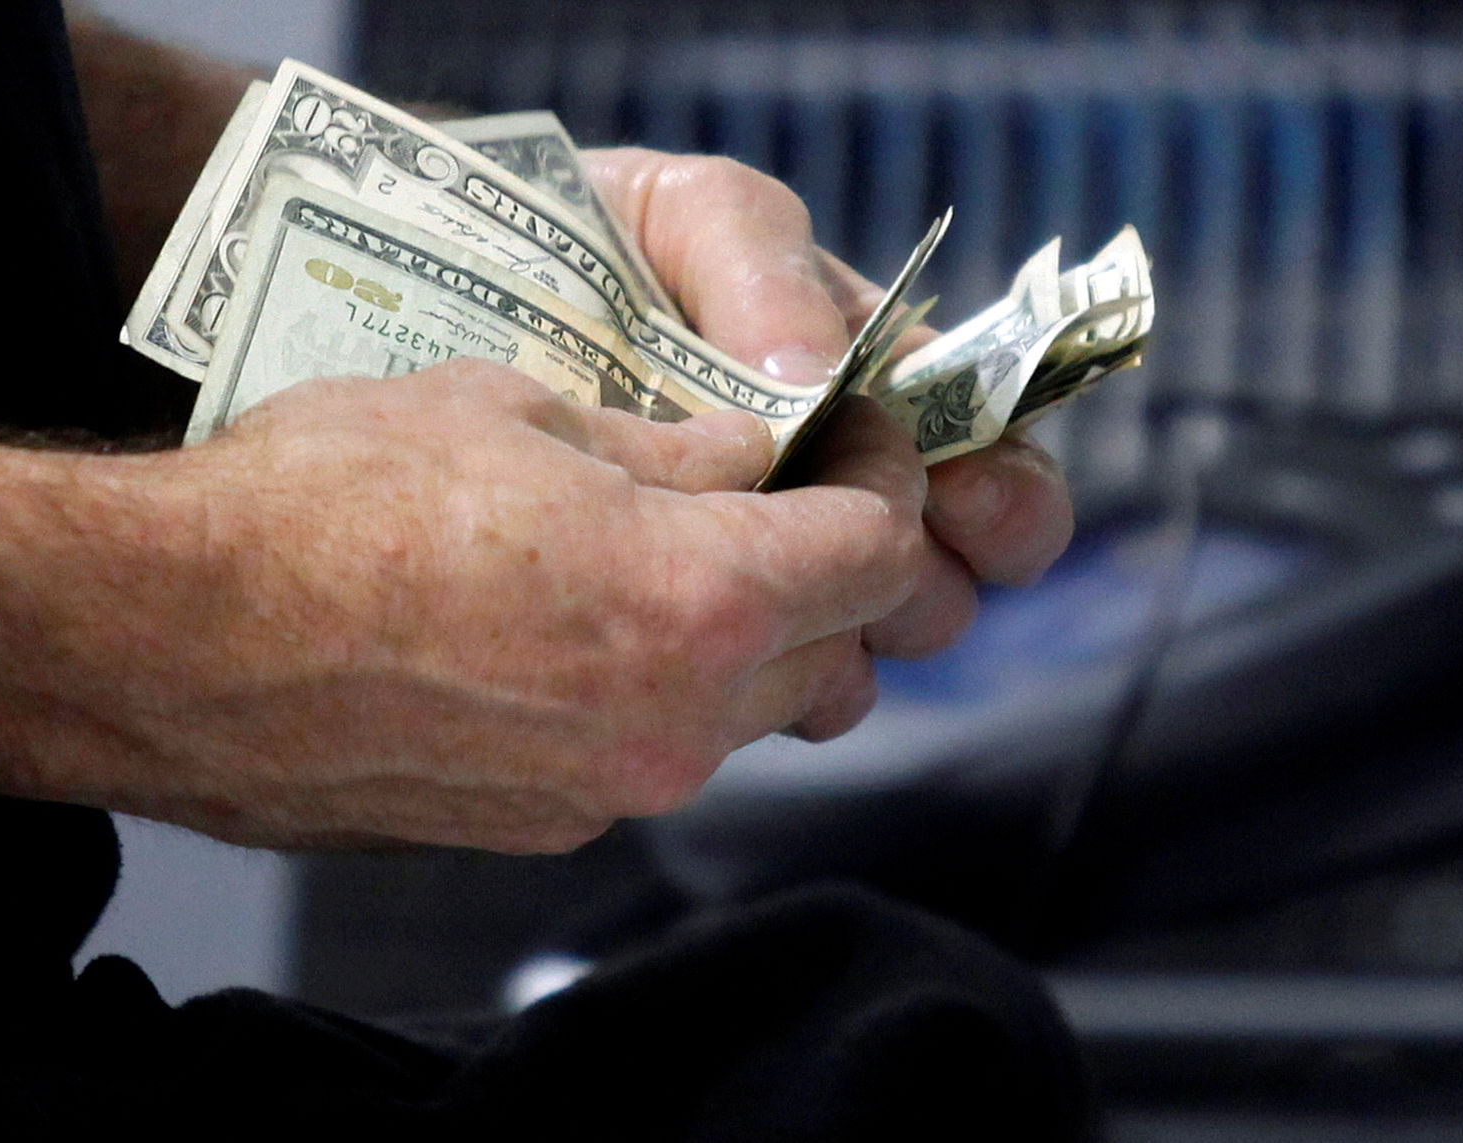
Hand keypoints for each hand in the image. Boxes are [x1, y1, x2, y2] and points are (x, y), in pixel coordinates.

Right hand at [0, 366, 924, 853]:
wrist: (167, 640)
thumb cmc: (326, 501)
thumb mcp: (520, 412)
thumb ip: (675, 447)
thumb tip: (756, 453)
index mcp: (696, 603)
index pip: (878, 552)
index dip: (885, 481)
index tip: (858, 441)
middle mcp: (677, 725)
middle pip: (835, 649)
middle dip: (823, 565)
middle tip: (768, 492)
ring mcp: (611, 791)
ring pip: (749, 712)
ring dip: (743, 637)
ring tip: (661, 557)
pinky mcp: (543, 827)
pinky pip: (653, 752)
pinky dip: (655, 691)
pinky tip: (571, 631)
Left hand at [584, 150, 1073, 727]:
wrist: (460, 295)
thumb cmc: (595, 239)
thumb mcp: (688, 215)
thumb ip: (763, 269)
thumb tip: (818, 375)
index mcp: (863, 388)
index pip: (984, 462)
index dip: (1002, 498)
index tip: (968, 507)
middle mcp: (830, 490)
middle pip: (940, 576)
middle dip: (931, 579)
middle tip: (889, 562)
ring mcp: (762, 568)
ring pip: (861, 645)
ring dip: (858, 637)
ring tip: (805, 610)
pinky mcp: (687, 626)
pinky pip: (767, 689)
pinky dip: (777, 685)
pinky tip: (734, 659)